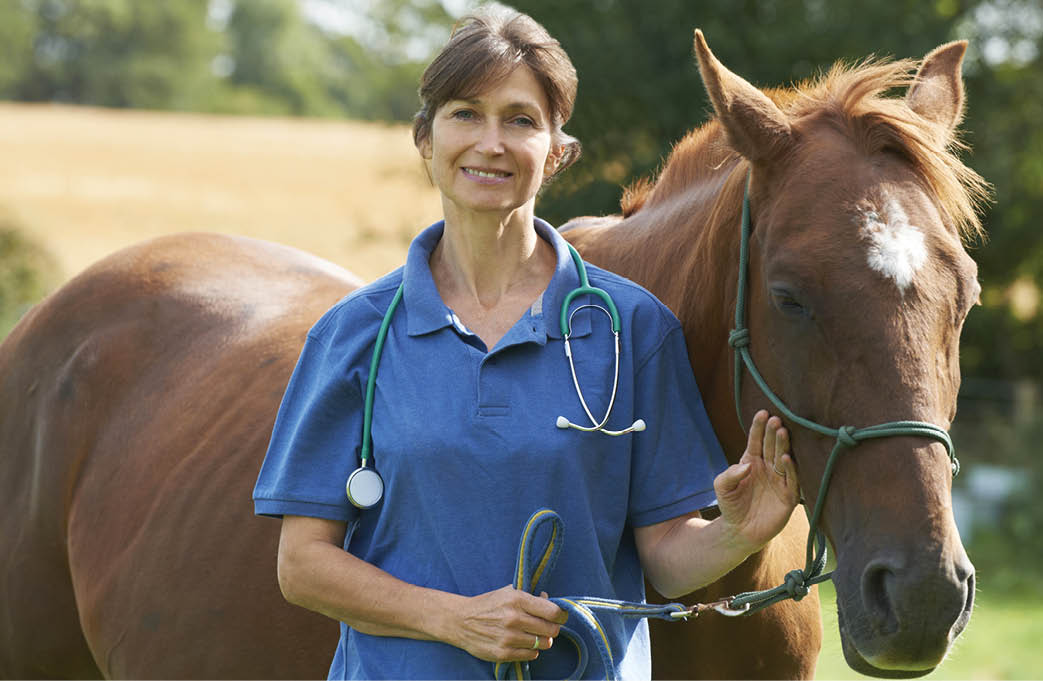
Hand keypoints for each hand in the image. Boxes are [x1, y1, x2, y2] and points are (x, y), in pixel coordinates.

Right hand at [447, 585, 567, 662]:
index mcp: (517, 600)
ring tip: (532, 634)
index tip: (560, 616)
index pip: (553, 612)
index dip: (561, 615)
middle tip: (546, 626)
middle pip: (551, 630)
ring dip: (542, 640)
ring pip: (544, 644)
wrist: (460, 621)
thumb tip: (549, 599)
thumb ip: (530, 597)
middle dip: (552, 628)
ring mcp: (509, 638)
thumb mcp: (508, 593)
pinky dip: (531, 650)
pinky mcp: (503, 653)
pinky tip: (523, 642)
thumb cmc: (488, 605)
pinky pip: (531, 654)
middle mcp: (514, 619)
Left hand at [714, 410, 799, 554]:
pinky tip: (787, 458)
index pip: (756, 440)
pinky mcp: (788, 496)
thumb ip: (730, 474)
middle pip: (771, 446)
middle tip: (775, 419)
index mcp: (751, 461)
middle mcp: (768, 467)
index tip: (762, 412)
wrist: (740, 531)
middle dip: (773, 432)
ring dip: (783, 445)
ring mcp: (779, 480)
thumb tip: (747, 464)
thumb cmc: (731, 505)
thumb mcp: (722, 487)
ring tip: (782, 431)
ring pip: (783, 458)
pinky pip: (791, 480)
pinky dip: (790, 469)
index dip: (758, 427)